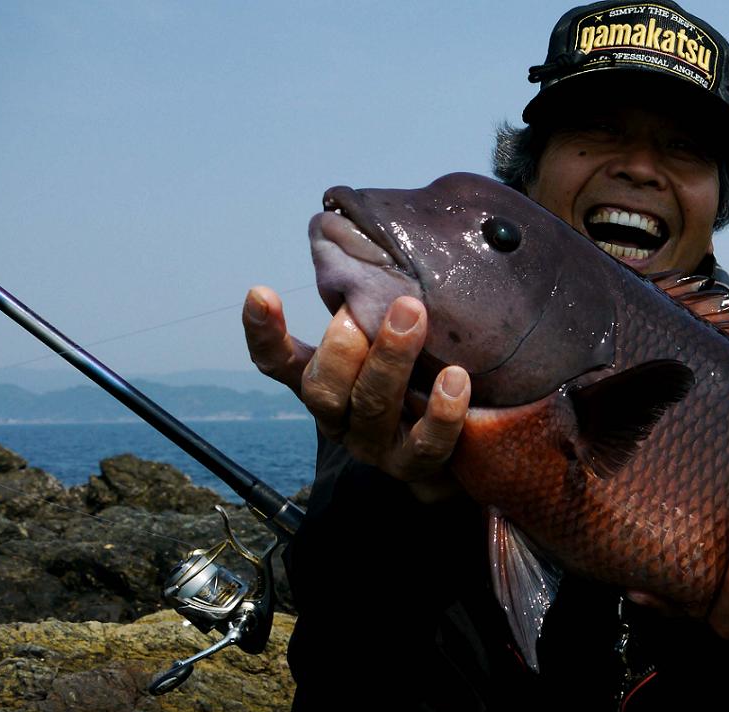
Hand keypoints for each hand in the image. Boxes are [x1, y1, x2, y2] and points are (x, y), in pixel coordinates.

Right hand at [242, 286, 470, 501]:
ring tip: (412, 315)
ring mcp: (376, 445)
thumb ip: (383, 297)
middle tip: (366, 303)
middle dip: (343, 344)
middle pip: (322, 388)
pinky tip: (456, 379)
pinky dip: (440, 412)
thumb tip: (393, 226)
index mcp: (325, 382)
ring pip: (369, 407)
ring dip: (389, 359)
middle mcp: (341, 417)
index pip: (279, 363)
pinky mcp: (418, 467)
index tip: (260, 292)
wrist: (468, 448)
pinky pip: (425, 446)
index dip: (264, 333)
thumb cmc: (426, 371)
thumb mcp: (396, 334)